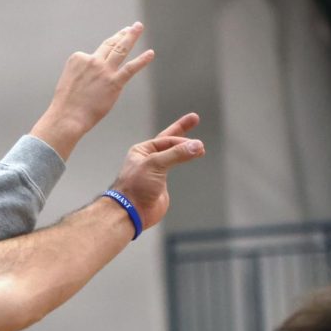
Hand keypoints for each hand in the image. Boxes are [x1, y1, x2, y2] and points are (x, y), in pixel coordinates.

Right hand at [29, 22, 156, 159]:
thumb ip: (82, 75)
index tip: (98, 67)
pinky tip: (150, 53)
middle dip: (121, 34)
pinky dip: (142, 60)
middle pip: (109, 44)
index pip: (93, 55)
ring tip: (138, 27)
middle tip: (131, 27)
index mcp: (78, 59)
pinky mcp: (113, 82)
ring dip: (131, 36)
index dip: (97, 61)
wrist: (67, 117)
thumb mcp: (68, 81)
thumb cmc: (66, 105)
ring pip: (120, 49)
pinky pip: (130, 68)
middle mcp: (91, 60)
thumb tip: (94, 79)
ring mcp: (103, 70)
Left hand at [109, 114, 204, 230]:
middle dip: (181, 130)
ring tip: (199, 146)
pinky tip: (189, 159)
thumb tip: (198, 145)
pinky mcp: (161, 185)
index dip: (182, 141)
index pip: (166, 140)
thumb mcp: (155, 164)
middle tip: (194, 118)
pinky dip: (183, 162)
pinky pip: (173, 170)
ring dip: (185, 149)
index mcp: (141, 151)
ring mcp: (155, 172)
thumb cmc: (136, 186)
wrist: (130, 212)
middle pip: (168, 141)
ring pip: (173, 156)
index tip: (198, 147)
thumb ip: (177, 154)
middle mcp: (148, 159)